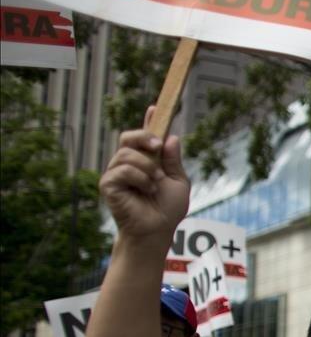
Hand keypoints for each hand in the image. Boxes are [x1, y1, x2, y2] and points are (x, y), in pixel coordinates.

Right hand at [99, 106, 188, 243]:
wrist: (158, 230)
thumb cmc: (167, 209)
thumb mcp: (177, 181)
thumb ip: (173, 160)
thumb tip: (171, 137)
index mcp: (146, 161)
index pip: (144, 136)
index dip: (149, 121)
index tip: (155, 107)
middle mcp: (128, 164)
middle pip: (128, 137)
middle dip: (143, 137)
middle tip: (157, 147)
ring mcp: (116, 173)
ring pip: (127, 154)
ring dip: (148, 167)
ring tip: (156, 184)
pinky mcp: (108, 184)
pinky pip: (123, 170)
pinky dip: (140, 178)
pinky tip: (147, 190)